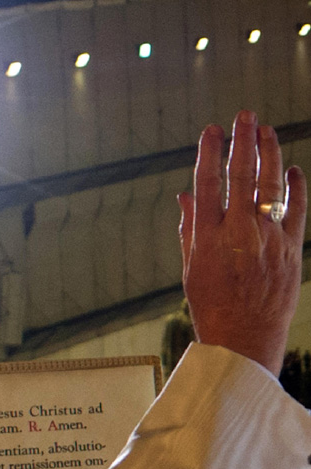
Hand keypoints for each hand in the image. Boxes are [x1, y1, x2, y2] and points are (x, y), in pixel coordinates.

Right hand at [178, 110, 306, 373]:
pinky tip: (293, 168)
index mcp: (208, 237)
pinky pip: (296, 210)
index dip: (210, 153)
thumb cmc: (211, 306)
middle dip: (244, 142)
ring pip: (271, 186)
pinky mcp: (291, 250)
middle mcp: (239, 233)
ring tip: (267, 131)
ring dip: (270, 154)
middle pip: (242, 176)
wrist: (244, 340)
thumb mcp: (190, 267)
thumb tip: (186, 196)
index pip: (208, 183)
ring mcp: (268, 240)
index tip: (212, 130)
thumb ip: (190, 228)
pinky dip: (296, 187)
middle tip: (245, 115)